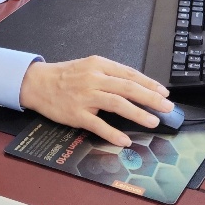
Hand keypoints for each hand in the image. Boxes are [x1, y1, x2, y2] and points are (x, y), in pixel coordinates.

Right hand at [18, 56, 173, 147]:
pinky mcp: (76, 114)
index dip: (149, 84)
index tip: (164, 93)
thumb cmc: (65, 76)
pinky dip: (113, 133)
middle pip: (128, 88)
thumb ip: (110, 74)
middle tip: (167, 107)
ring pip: (117, 104)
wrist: (37, 83)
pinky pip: (98, 125)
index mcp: (99, 65)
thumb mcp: (88, 66)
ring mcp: (85, 97)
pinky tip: (125, 140)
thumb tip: (135, 86)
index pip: (130, 74)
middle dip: (151, 98)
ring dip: (138, 114)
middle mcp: (93, 78)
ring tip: (153, 122)